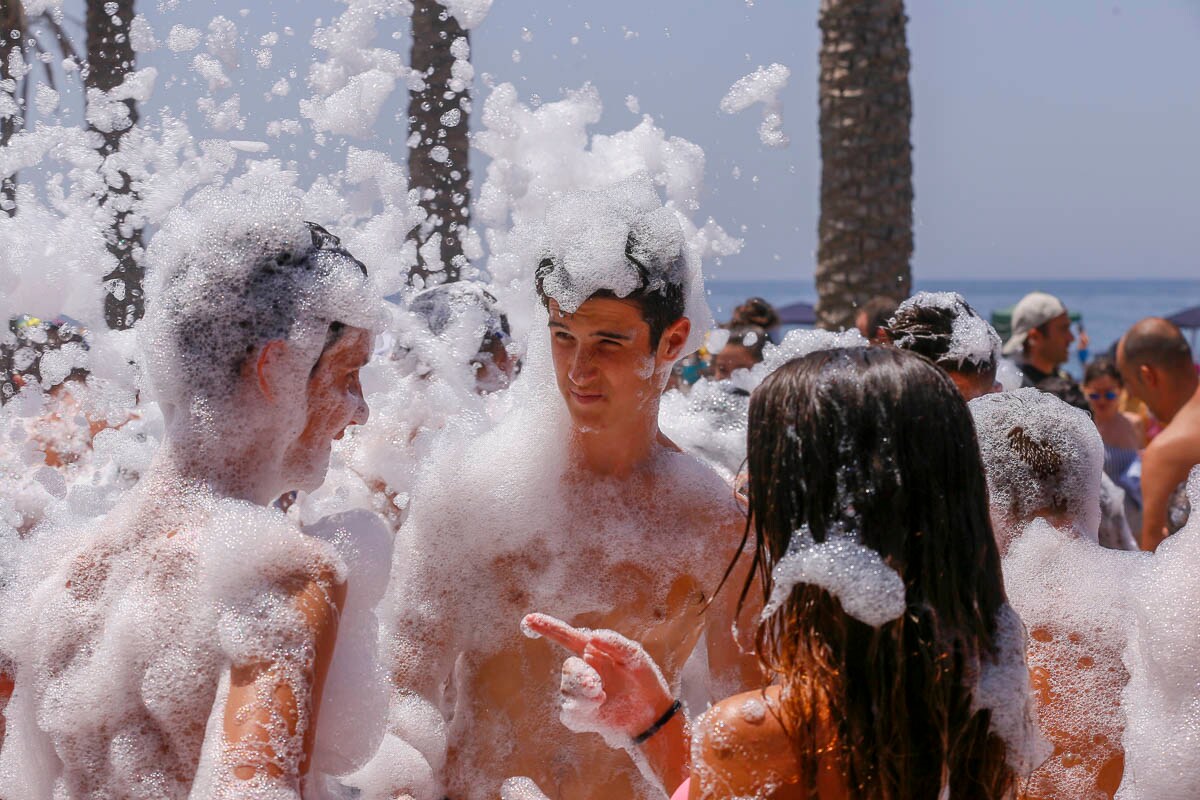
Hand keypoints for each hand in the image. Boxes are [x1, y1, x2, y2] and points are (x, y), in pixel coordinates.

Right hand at [522, 613, 674, 739]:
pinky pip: (569, 714)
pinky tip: (597, 708)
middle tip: (595, 685)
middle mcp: (583, 671)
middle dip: (579, 676)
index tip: (528, 620)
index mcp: (592, 652)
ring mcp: (580, 694)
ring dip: (583, 694)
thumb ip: (616, 644)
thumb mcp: (636, 658)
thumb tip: (590, 637)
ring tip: (602, 698)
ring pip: (567, 692)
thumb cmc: (644, 681)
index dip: (547, 627)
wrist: (652, 716)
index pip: (566, 637)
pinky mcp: (582, 716)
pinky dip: (581, 711)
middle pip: (569, 668)